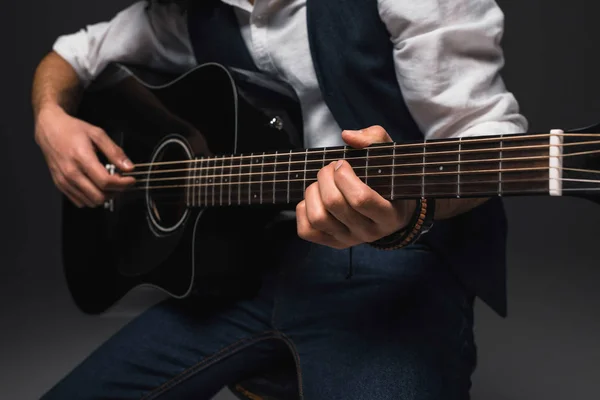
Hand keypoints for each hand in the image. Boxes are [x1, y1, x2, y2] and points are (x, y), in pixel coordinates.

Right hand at [34, 105, 134, 207]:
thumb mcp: (97, 134)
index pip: (105, 182)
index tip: (131, 180)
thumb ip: (114, 152)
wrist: (49, 129)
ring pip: (90, 202)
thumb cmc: (72, 130)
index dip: (122, 184)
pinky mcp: (60, 185)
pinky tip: (96, 186)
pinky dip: (91, 198)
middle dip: (115, 192)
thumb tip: (128, 167)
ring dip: (104, 196)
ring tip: (108, 183)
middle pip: (99, 196)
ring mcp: (64, 181)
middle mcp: (71, 172)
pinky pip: (80, 202)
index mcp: (81, 158)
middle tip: (120, 182)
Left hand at [296, 125, 416, 248]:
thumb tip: (347, 136)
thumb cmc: (389, 180)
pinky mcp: (332, 243)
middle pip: (334, 204)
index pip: (360, 198)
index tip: (343, 163)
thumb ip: (374, 139)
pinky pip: (307, 231)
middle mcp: (369, 232)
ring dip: (313, 192)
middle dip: (326, 176)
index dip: (344, 176)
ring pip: (318, 218)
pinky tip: (315, 198)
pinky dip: (303, 210)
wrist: (392, 212)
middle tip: (330, 167)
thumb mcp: (390, 157)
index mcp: (389, 214)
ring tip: (321, 182)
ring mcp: (349, 240)